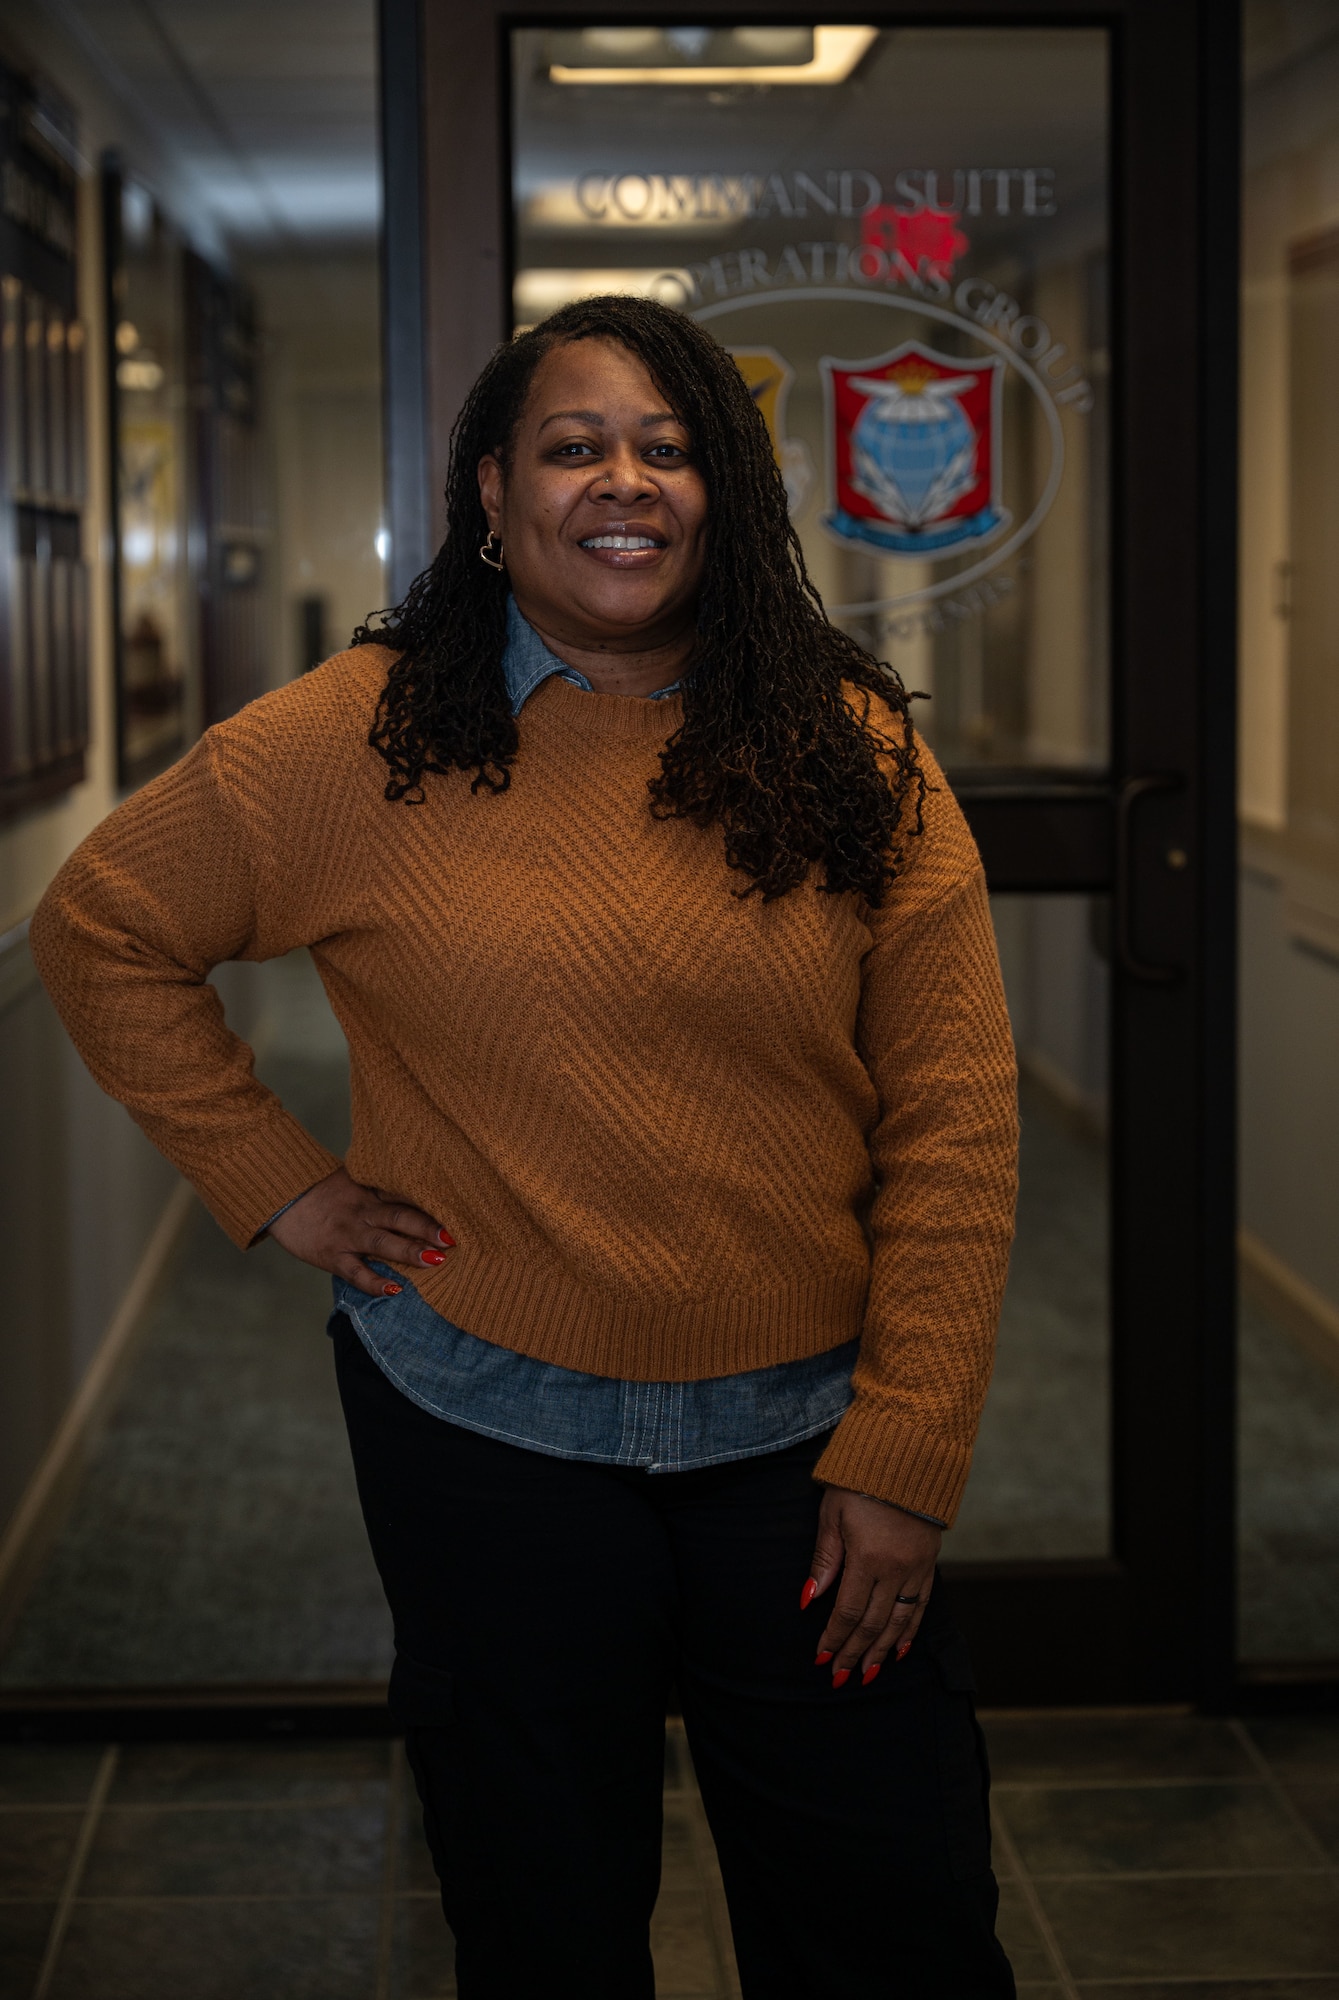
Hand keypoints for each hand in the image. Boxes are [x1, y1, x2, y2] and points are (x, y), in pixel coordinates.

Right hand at [266, 1166, 452, 1296]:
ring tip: (435, 1260)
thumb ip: (384, 1190)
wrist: (282, 1194)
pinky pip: (355, 1271)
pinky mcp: (332, 1255)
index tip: (460, 1210)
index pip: (407, 1197)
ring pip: (382, 1242)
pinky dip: (373, 1282)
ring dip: (409, 1251)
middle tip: (454, 1237)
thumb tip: (419, 1198)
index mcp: (371, 1192)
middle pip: (400, 1217)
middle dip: (427, 1228)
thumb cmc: (322, 1190)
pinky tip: (393, 1290)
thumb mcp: (355, 1181)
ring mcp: (348, 1234)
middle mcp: (363, 1212)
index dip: (433, 1205)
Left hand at [801, 1485, 940, 1687]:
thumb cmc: (860, 1480)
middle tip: (840, 1677)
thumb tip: (810, 1599)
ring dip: (881, 1650)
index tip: (822, 1658)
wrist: (908, 1455)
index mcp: (868, 1557)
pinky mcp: (929, 1563)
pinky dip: (909, 1630)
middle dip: (854, 1652)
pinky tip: (899, 1649)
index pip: (848, 1611)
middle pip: (873, 1623)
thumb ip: (825, 1559)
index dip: (834, 1638)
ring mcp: (916, 1568)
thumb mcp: (832, 1514)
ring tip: (868, 1674)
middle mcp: (896, 1569)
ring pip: (899, 1621)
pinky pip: (921, 1605)